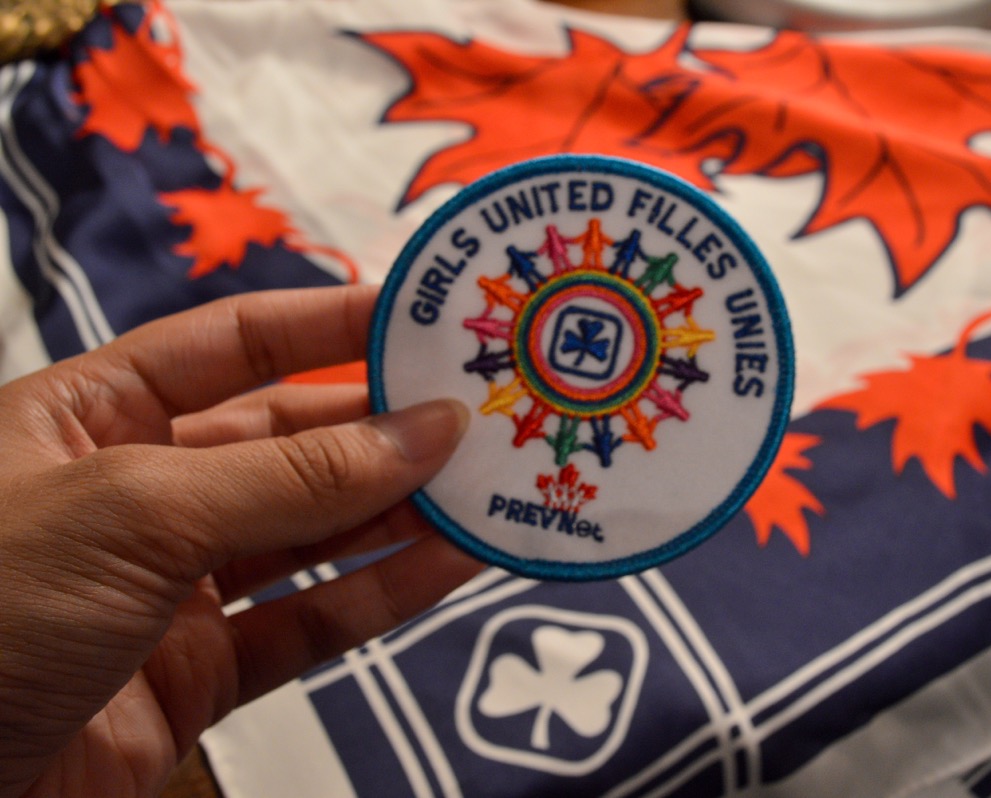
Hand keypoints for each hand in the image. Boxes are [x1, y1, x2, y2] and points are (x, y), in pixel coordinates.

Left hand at [0, 285, 482, 797]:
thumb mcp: (135, 512)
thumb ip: (290, 474)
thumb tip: (425, 428)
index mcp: (89, 416)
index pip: (235, 345)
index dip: (331, 323)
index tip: (426, 315)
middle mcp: (137, 492)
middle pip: (288, 441)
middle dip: (384, 428)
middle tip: (484, 413)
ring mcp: (170, 587)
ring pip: (311, 536)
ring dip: (401, 512)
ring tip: (490, 486)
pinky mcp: (196, 675)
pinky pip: (307, 623)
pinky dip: (383, 594)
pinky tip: (449, 563)